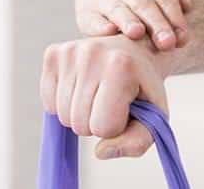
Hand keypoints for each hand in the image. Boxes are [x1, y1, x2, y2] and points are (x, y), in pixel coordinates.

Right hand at [40, 35, 171, 158]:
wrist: (135, 51)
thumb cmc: (144, 87)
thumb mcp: (154, 116)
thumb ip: (137, 141)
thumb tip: (100, 152)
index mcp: (122, 66)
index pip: (104, 127)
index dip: (117, 126)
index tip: (127, 108)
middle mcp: (92, 53)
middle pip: (79, 124)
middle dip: (97, 122)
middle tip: (112, 101)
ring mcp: (70, 52)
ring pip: (63, 116)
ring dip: (81, 115)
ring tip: (99, 94)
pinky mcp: (53, 54)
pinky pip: (49, 103)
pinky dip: (65, 105)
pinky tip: (83, 88)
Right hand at [73, 0, 192, 50]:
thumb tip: (185, 4)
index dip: (175, 17)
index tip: (184, 38)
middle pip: (144, 5)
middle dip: (156, 24)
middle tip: (168, 43)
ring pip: (117, 9)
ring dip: (127, 21)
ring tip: (137, 33)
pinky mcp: (85, 12)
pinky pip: (91, 19)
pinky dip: (99, 26)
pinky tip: (108, 32)